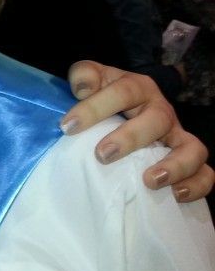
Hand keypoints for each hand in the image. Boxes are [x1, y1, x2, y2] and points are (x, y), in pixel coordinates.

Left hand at [60, 61, 212, 202]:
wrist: (128, 111)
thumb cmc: (105, 97)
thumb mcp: (93, 79)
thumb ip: (84, 75)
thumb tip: (82, 88)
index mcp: (139, 88)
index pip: (123, 91)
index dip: (95, 107)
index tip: (68, 127)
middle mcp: (162, 111)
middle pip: (158, 119)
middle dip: (131, 138)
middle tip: (102, 155)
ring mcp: (178, 136)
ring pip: (193, 149)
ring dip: (174, 166)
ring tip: (149, 180)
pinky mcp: (189, 160)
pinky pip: (205, 174)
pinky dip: (195, 185)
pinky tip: (175, 195)